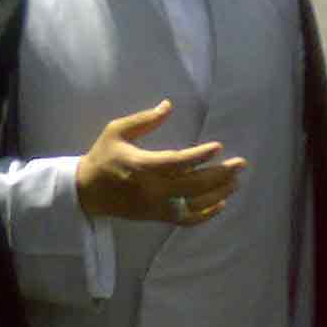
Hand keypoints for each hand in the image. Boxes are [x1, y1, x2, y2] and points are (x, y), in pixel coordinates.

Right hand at [74, 99, 245, 225]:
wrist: (86, 191)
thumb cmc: (103, 157)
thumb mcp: (116, 131)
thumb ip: (144, 120)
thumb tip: (168, 106)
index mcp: (141, 166)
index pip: (177, 162)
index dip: (200, 156)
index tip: (218, 147)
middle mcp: (152, 189)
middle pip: (193, 184)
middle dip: (220, 174)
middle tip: (240, 164)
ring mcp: (156, 206)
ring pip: (195, 203)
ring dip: (219, 192)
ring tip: (236, 181)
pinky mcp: (157, 216)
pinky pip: (187, 219)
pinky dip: (206, 214)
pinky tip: (221, 203)